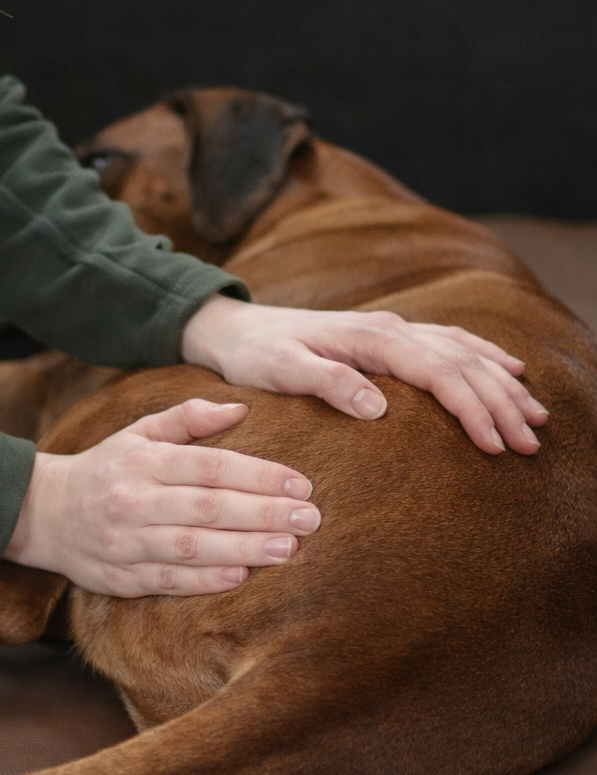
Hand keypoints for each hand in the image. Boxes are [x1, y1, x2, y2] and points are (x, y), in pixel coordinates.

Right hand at [3, 399, 318, 596]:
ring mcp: (125, 542)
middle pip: (207, 507)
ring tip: (288, 548)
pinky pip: (167, 581)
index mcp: (144, 460)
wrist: (41, 513)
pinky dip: (205, 581)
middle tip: (310, 519)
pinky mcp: (118, 577)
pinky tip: (241, 577)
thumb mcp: (137, 432)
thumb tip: (240, 408)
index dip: (259, 475)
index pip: (210, 467)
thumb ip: (187, 419)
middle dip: (263, 513)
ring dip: (243, 548)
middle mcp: (134, 500)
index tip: (301, 484)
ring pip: (191, 546)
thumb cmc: (104, 469)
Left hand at [181, 295, 548, 454]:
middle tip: (531, 445)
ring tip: (536, 417)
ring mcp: (392, 330)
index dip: (472, 409)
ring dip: (502, 384)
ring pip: (464, 353)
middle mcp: (390, 329)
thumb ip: (327, 383)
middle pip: (462, 364)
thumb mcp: (281, 370)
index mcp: (371, 340)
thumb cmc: (255, 355)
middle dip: (501, 404)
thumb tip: (378, 407)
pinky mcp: (387, 337)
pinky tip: (507, 369)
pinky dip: (484, 356)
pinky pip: (449, 342)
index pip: (438, 373)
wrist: (237, 329)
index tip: (496, 444)